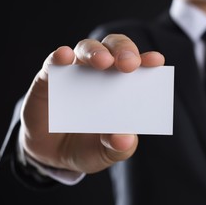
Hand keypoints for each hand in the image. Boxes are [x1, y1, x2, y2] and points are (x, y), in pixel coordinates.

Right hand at [20, 34, 164, 173]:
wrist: (51, 155)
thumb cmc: (87, 147)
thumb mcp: (105, 154)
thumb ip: (118, 148)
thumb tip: (125, 138)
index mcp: (122, 87)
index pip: (137, 66)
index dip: (147, 61)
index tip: (156, 61)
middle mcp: (100, 73)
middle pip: (114, 49)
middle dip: (123, 51)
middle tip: (128, 64)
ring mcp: (75, 72)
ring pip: (86, 48)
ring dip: (95, 52)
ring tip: (102, 62)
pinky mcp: (48, 77)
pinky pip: (53, 62)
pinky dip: (60, 57)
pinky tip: (64, 57)